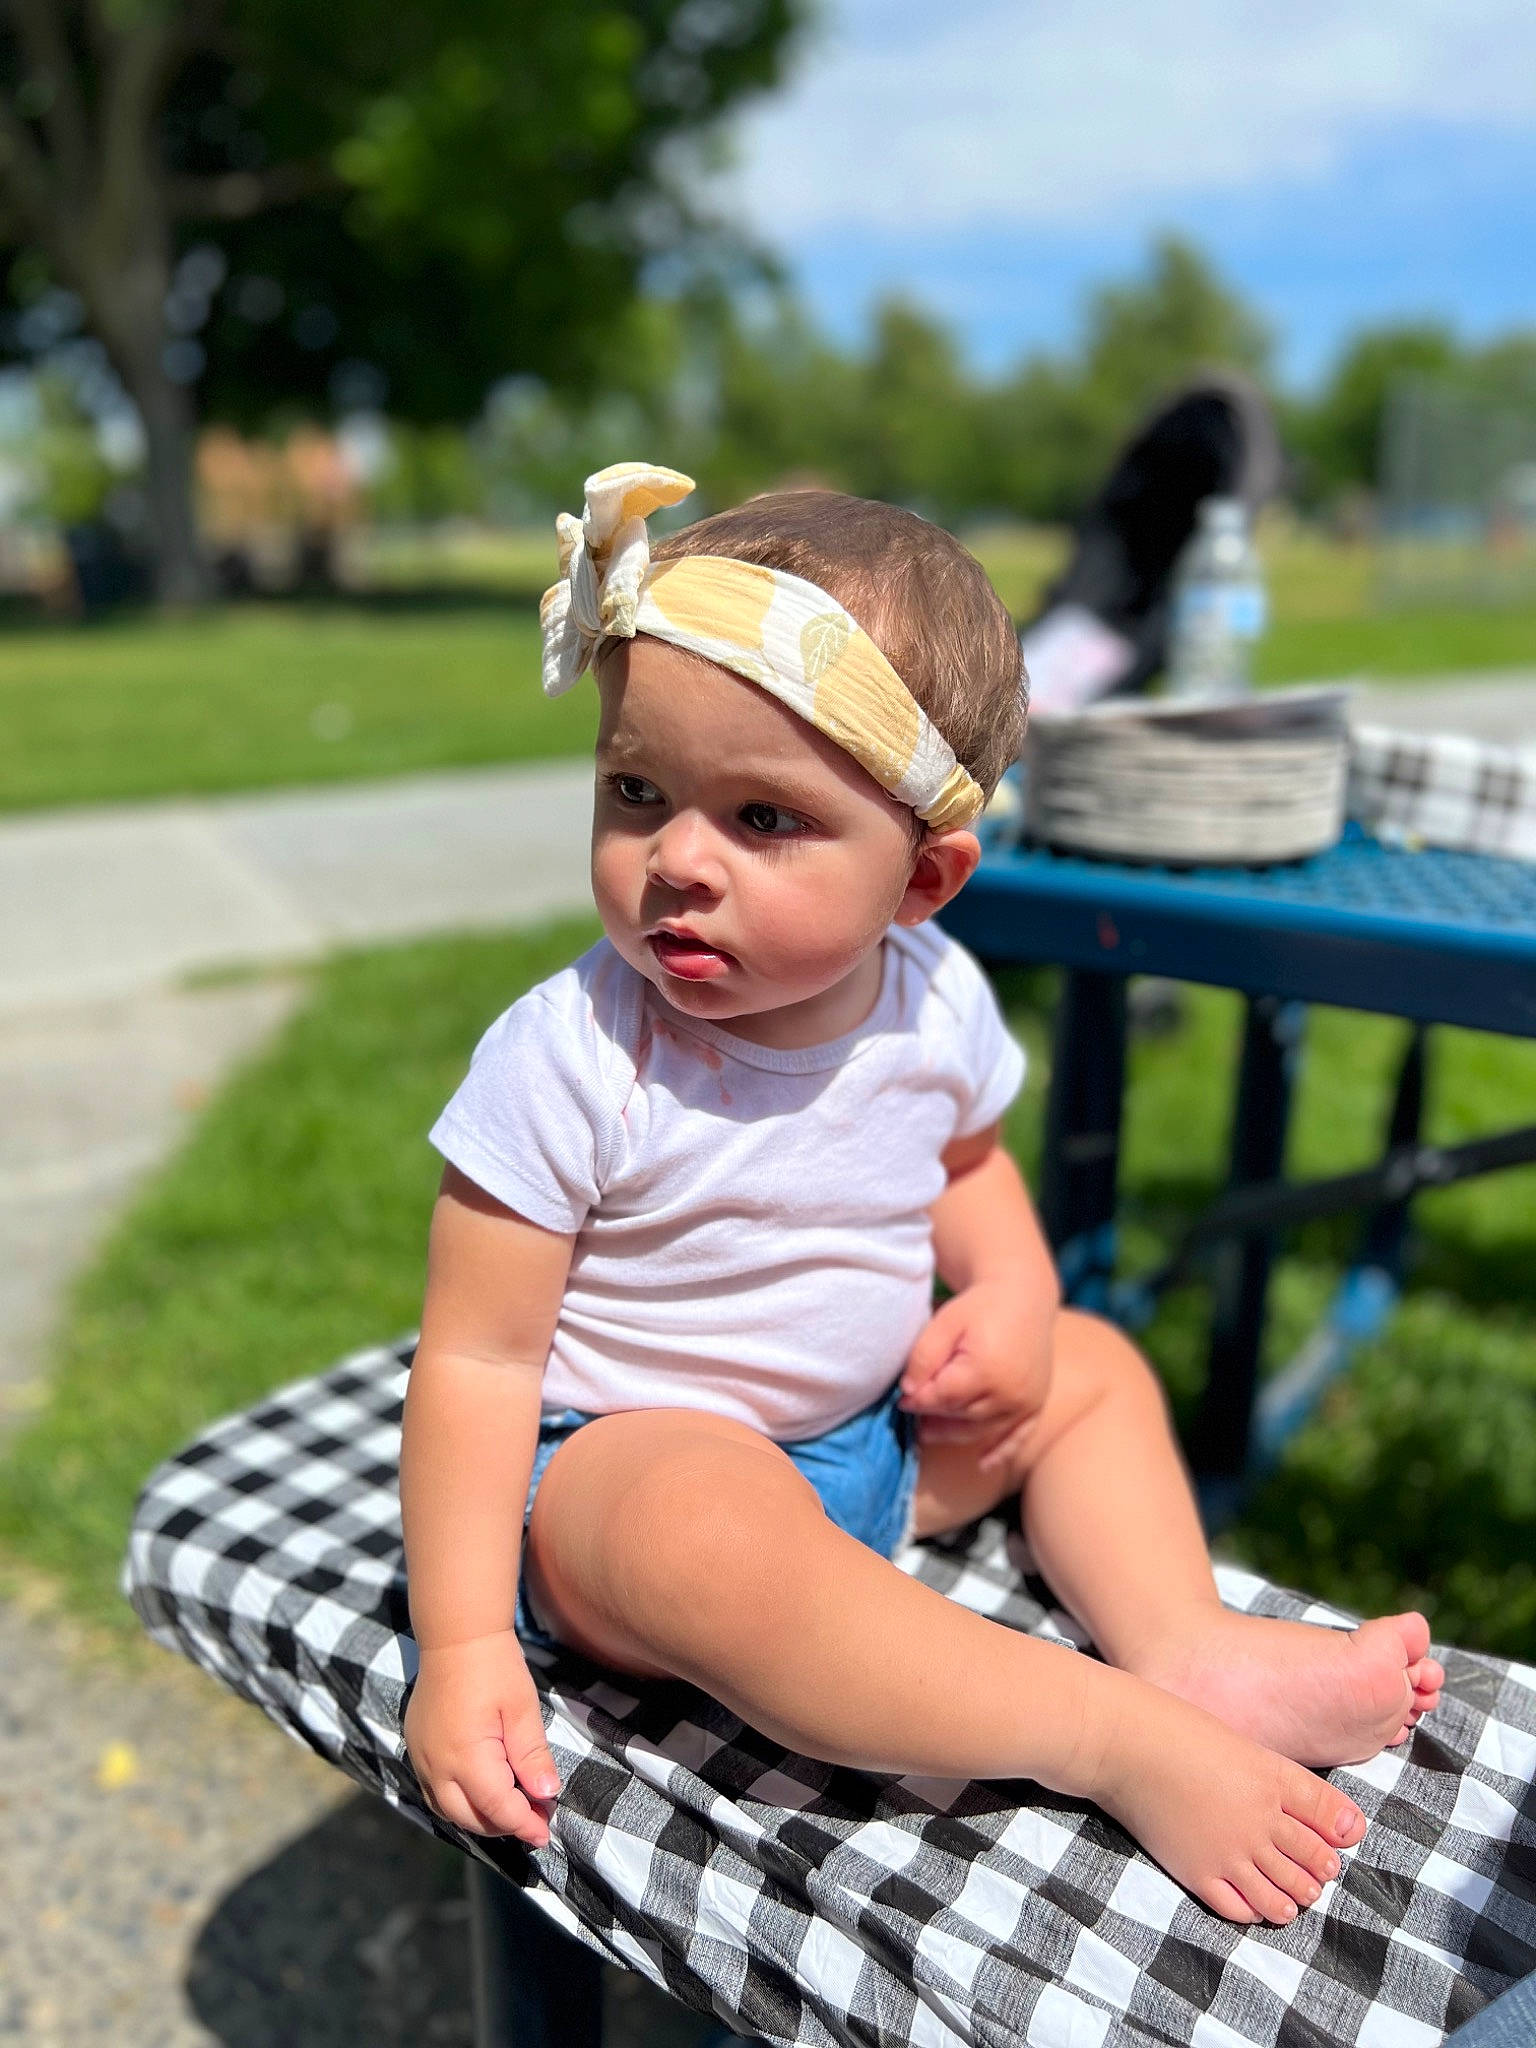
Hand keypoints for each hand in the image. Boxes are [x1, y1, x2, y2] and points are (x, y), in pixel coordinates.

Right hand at [404, 1629, 559, 1844]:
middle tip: (534, 1821)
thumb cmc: (495, 1667)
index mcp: (465, 1757)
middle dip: (503, 1826)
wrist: (456, 1635)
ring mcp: (420, 1758)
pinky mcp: (415, 1747)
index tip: (546, 1832)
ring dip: (480, 1818)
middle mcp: (435, 1765)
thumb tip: (547, 1795)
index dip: (524, 1824)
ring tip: (512, 1811)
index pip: (498, 1808)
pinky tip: (482, 1793)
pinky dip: (459, 1802)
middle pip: (470, 1818)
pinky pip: (434, 1792)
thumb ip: (532, 1756)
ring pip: (448, 1810)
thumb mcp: (522, 1710)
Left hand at [899, 1279, 1055, 1473]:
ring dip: (954, 1434)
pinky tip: (983, 1464)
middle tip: (911, 1416)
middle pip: (961, 1417)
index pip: (942, 1399)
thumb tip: (910, 1393)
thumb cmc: (979, 1306)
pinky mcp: (1037, 1404)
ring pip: (983, 1430)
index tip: (901, 1400)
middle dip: (933, 1417)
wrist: (1023, 1295)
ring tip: (928, 1432)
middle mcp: (1010, 1392)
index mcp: (985, 1370)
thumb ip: (924, 1358)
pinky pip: (1018, 1437)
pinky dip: (1001, 1452)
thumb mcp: (944, 1323)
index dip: (918, 1402)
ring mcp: (1026, 1402)